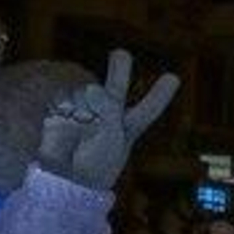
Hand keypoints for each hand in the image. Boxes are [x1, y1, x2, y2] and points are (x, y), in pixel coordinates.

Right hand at [37, 50, 179, 189]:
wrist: (64, 179)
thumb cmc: (95, 164)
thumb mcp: (112, 137)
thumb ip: (108, 108)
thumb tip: (93, 85)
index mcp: (125, 130)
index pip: (146, 111)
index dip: (158, 95)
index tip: (174, 77)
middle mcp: (105, 119)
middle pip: (115, 89)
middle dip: (119, 71)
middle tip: (121, 54)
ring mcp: (82, 114)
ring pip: (88, 92)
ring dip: (87, 101)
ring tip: (82, 121)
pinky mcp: (59, 112)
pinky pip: (64, 99)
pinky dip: (66, 105)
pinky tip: (65, 118)